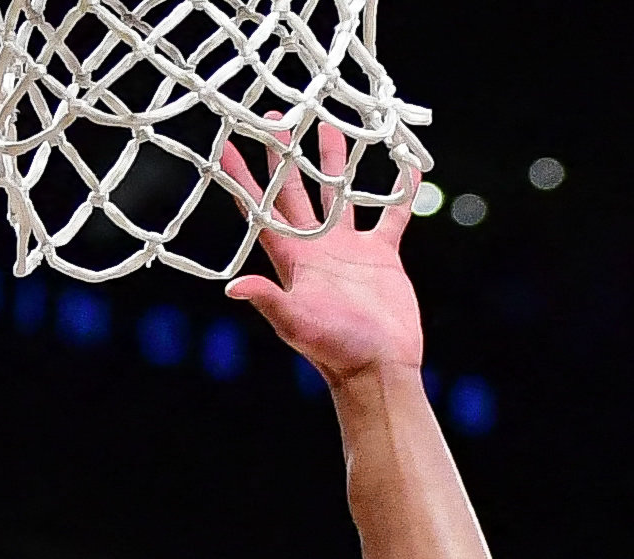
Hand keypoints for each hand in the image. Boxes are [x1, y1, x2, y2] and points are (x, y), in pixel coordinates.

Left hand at [219, 122, 424, 381]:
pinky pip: (390, 214)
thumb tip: (233, 287)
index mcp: (293, 257)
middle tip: (276, 116)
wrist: (379, 367)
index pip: (261, 209)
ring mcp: (350, 249)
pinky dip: (399, 191)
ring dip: (335, 160)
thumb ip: (268, 299)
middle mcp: (317, 247)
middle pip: (296, 190)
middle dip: (285, 154)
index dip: (243, 178)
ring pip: (340, 193)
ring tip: (332, 124)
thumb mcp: (297, 323)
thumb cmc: (336, 348)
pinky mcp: (382, 255)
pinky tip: (406, 165)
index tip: (227, 143)